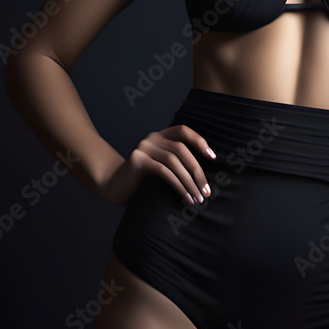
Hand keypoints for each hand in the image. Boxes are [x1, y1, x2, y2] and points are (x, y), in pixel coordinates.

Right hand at [99, 125, 216, 206]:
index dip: (199, 141)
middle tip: (207, 191)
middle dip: (197, 171)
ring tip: (198, 198)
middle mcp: (152, 138)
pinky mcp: (138, 159)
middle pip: (181, 150)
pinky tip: (186, 197)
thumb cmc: (143, 179)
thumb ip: (177, 162)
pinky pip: (164, 171)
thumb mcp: (163, 166)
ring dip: (189, 181)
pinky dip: (178, 185)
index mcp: (161, 136)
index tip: (213, 157)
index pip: (184, 131)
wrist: (115, 186)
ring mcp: (144, 147)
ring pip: (174, 161)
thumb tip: (204, 174)